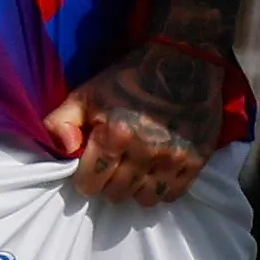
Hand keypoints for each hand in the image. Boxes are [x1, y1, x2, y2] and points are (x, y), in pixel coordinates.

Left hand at [45, 34, 225, 204]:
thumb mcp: (87, 93)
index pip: (90, 182)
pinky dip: (161, 188)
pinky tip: (156, 171)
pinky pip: (173, 194)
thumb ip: (62, 122)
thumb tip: (64, 151)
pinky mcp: (197, 160)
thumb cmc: (130, 78)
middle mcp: (146, 150)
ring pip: (145, 199)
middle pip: (116, 194)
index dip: (86, 177)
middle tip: (113, 166)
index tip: (91, 167)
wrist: (184, 59)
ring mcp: (174, 157)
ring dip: (136, 189)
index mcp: (117, 133)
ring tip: (135, 171)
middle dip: (109, 183)